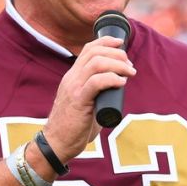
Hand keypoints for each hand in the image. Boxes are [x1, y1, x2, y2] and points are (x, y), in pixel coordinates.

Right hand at [42, 36, 134, 159]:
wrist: (56, 143)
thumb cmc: (73, 126)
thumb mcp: (85, 102)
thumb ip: (96, 93)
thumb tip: (116, 88)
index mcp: (72, 76)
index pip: (88, 49)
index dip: (106, 42)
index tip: (121, 44)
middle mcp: (72, 78)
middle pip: (94, 52)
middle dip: (117, 53)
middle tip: (129, 64)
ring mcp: (74, 88)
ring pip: (96, 64)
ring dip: (118, 64)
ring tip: (130, 72)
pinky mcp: (79, 101)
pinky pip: (96, 82)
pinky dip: (112, 78)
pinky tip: (121, 82)